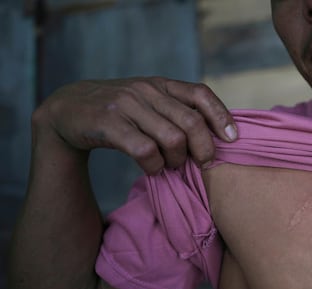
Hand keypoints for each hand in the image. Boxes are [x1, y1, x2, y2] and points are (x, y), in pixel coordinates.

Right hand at [34, 77, 237, 173]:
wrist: (68, 110)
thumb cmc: (118, 113)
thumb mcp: (148, 104)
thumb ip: (175, 112)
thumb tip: (216, 136)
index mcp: (160, 84)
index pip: (201, 94)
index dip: (221, 116)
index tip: (232, 139)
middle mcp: (146, 91)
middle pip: (191, 122)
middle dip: (203, 149)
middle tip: (202, 163)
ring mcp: (127, 105)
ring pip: (172, 139)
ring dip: (177, 159)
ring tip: (171, 166)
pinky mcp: (109, 123)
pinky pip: (146, 151)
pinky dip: (155, 166)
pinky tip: (153, 168)